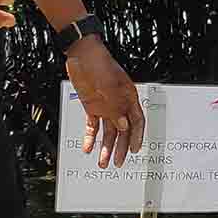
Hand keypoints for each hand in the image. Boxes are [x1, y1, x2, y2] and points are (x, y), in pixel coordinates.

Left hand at [65, 35, 144, 168]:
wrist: (81, 55)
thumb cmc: (99, 65)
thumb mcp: (109, 88)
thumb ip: (116, 109)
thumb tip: (124, 126)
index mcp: (129, 98)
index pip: (137, 121)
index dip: (137, 137)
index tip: (134, 150)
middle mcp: (119, 104)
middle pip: (123, 131)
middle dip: (120, 148)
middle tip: (116, 162)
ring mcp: (105, 106)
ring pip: (108, 132)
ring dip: (105, 147)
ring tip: (102, 162)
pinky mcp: (93, 107)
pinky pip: (93, 126)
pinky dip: (91, 138)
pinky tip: (88, 148)